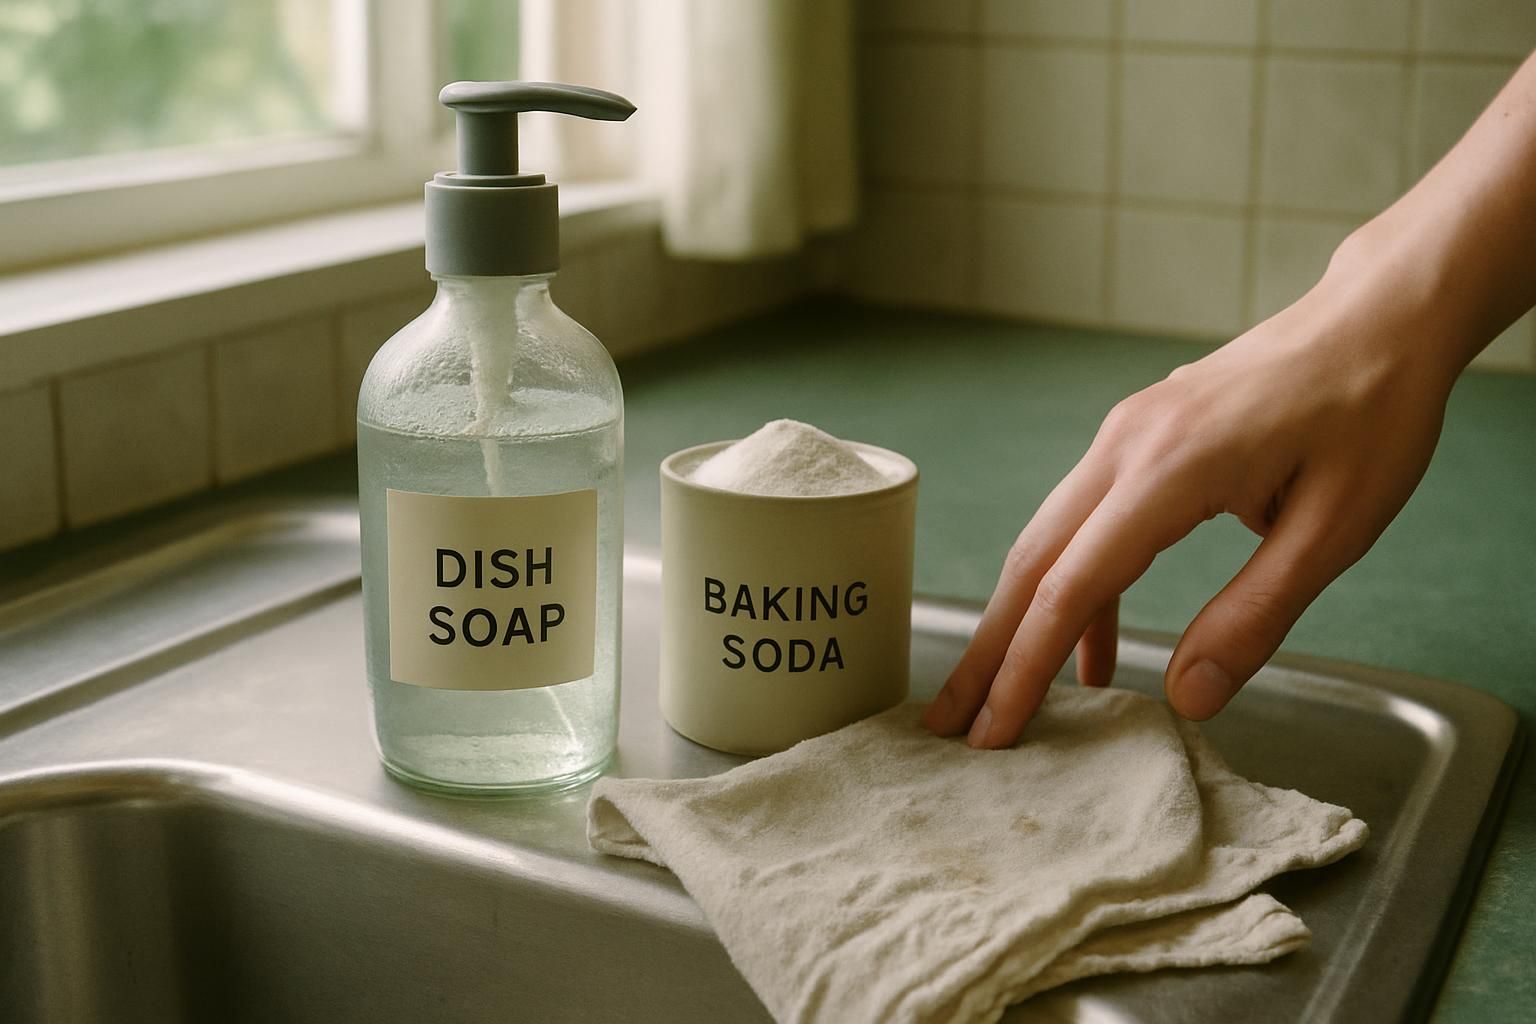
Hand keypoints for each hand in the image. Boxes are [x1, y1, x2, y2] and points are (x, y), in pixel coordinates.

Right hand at [924, 262, 1455, 747]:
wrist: (1379, 317)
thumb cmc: (1373, 414)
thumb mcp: (1335, 530)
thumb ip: (1253, 616)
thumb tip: (1187, 698)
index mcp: (1169, 470)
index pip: (1071, 586)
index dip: (1026, 668)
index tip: (994, 730)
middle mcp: (1124, 446)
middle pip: (1031, 561)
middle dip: (988, 650)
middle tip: (946, 722)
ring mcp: (1124, 436)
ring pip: (1047, 540)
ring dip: (1018, 619)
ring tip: (996, 695)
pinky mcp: (1138, 438)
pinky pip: (1086, 523)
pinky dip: (1074, 588)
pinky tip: (1090, 649)